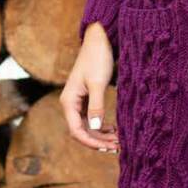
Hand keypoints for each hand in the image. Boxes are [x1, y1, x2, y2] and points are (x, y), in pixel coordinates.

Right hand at [60, 22, 119, 153]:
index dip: (91, 142)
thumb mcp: (98, 82)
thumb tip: (96, 127)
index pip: (76, 131)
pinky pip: (91, 118)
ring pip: (87, 126)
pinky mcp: (86, 97)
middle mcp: (70, 103)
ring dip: (101, 134)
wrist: (99, 39)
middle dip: (98, 140)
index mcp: (68, 101)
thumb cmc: (97, 58)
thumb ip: (96, 105)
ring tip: (118, 140)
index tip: (107, 147)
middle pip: (81, 131)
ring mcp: (78, 100)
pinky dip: (101, 125)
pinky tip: (113, 129)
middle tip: (117, 146)